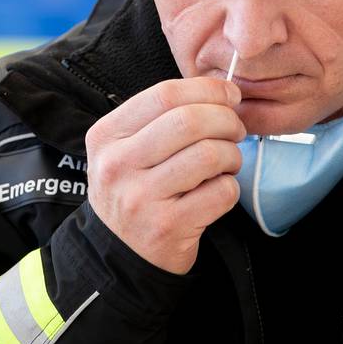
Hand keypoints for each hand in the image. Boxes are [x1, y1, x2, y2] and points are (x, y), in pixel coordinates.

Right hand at [85, 77, 245, 274]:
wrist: (119, 254)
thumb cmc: (134, 190)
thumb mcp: (125, 149)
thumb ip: (162, 118)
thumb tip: (222, 93)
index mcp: (106, 136)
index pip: (164, 95)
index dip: (207, 89)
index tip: (229, 95)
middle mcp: (118, 165)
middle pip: (189, 121)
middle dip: (226, 120)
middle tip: (235, 130)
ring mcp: (141, 198)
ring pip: (209, 155)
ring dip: (232, 155)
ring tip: (226, 162)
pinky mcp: (168, 227)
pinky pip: (221, 192)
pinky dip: (230, 187)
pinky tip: (217, 190)